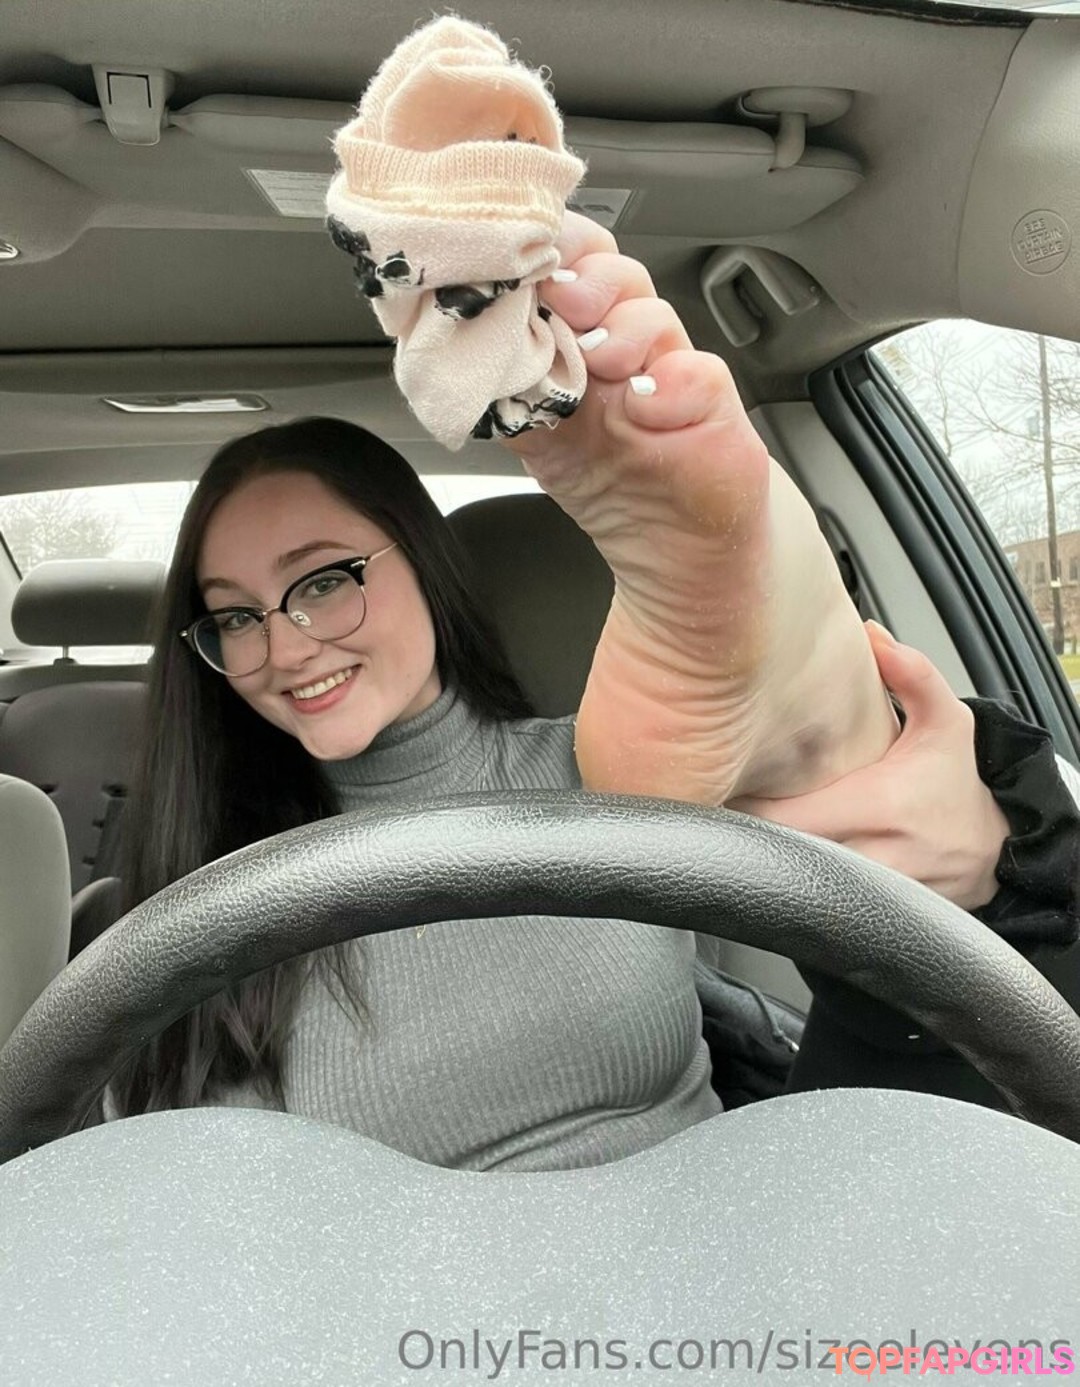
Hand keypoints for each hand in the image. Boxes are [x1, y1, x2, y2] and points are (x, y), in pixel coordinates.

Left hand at [729, 622, 1010, 909]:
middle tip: (716, 805)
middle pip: (782, 855)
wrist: (993, 852)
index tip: (725, 783)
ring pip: (793, 885)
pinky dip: (788, 885)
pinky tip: (770, 864)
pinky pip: (811, 904)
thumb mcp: (948, 723)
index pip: (790, 817)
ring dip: (764, 862)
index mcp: (880, 807)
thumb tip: (872, 635)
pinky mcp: (862, 916)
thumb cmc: (956, 786)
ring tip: (734, 834)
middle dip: (746, 834)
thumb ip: (914, 676)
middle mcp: (872, 857)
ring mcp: (868, 896)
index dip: (748, 805)